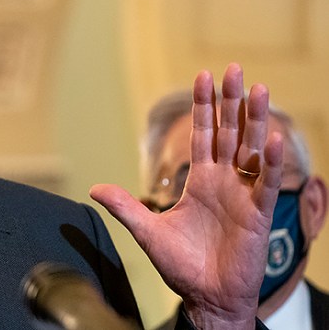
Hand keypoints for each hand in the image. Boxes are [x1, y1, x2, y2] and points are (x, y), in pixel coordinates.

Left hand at [90, 63, 282, 328]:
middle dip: (231, 101)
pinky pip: (264, 184)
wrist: (206, 296)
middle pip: (229, 132)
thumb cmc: (181, 266)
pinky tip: (272, 139)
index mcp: (200, 181)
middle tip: (235, 68)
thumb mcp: (147, 232)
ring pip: (252, 150)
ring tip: (258, 89)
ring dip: (255, 120)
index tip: (204, 76)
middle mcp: (224, 182)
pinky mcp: (258, 215)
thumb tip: (93, 188)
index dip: (204, 107)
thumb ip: (125, 207)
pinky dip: (269, 162)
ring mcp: (243, 196)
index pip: (203, 135)